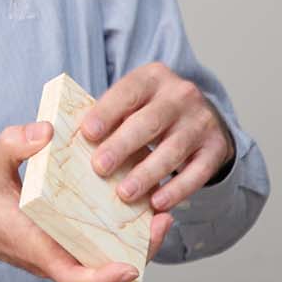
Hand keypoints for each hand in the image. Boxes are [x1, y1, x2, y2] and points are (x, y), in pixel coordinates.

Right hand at [0, 122, 167, 281]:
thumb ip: (14, 144)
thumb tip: (47, 132)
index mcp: (33, 245)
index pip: (73, 278)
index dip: (103, 279)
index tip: (129, 266)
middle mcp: (51, 255)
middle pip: (102, 272)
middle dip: (138, 253)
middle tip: (163, 220)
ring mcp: (58, 251)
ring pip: (104, 259)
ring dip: (135, 242)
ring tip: (161, 209)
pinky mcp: (62, 241)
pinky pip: (96, 244)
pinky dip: (120, 231)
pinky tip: (137, 203)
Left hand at [80, 61, 234, 214]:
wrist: (202, 117)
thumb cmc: (151, 112)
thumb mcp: (133, 102)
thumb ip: (108, 115)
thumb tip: (65, 138)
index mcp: (152, 78)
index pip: (128, 92)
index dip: (107, 112)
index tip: (87, 133)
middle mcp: (180, 95)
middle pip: (149, 122)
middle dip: (122, 146)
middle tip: (99, 167)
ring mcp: (201, 121)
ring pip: (173, 150)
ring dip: (147, 174)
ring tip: (125, 193)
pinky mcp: (216, 148)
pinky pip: (197, 172)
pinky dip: (177, 189)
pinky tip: (158, 203)